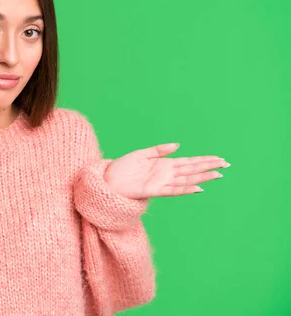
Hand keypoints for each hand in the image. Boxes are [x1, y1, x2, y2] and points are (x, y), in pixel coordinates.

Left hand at [104, 143, 229, 199]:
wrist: (109, 180)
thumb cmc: (123, 168)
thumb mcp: (142, 154)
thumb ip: (159, 150)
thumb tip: (178, 145)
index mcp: (164, 164)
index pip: (189, 161)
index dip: (204, 160)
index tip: (218, 158)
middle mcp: (166, 174)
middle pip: (192, 169)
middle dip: (209, 167)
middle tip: (226, 164)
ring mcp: (161, 182)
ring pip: (187, 179)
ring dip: (202, 177)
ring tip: (218, 175)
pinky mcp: (154, 190)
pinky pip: (173, 190)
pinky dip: (185, 189)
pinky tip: (198, 188)